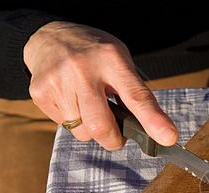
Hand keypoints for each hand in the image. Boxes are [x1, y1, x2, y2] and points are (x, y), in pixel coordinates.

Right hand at [23, 21, 177, 149]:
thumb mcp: (120, 61)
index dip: (153, 120)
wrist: (49, 36)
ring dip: (91, 129)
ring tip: (90, 105)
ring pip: (83, 132)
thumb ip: (134, 93)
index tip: (168, 137)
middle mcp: (83, 70)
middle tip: (118, 135)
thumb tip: (149, 130)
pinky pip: (64, 125)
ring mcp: (59, 81)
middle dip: (114, 140)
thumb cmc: (95, 55)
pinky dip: (73, 121)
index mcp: (112, 60)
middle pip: (101, 126)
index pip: (137, 96)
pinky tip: (72, 100)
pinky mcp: (41, 93)